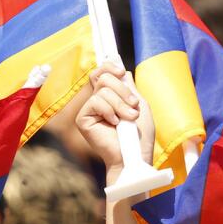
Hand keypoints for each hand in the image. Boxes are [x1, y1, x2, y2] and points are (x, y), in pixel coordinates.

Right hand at [75, 60, 156, 185]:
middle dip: (123, 90)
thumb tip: (122, 70)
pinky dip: (110, 111)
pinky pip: (96, 101)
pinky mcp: (83, 119)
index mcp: (110, 98)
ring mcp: (89, 110)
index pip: (102, 73)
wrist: (134, 156)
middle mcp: (97, 102)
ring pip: (103, 90)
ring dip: (121, 104)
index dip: (109, 66)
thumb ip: (129, 88)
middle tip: (134, 106)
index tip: (121, 72)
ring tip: (129, 119)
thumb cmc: (140, 136)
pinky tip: (114, 124)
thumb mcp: (139, 105)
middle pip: (104, 77)